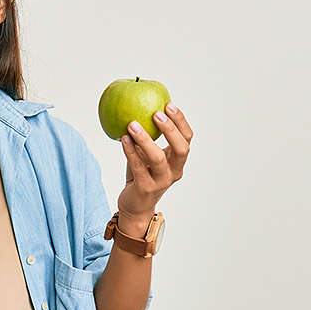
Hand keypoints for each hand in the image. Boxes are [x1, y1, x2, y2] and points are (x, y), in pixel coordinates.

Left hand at [117, 103, 192, 226]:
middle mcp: (174, 171)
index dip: (180, 121)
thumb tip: (137, 107)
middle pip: (181, 148)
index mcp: (177, 160)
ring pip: (158, 158)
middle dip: (171, 129)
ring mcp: (161, 181)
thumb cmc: (141, 174)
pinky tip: (123, 138)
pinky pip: (138, 166)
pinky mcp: (146, 188)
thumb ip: (147, 137)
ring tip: (132, 124)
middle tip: (156, 113)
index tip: (169, 104)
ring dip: (145, 139)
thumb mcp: (146, 154)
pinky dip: (130, 151)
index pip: (187, 139)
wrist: (134, 205)